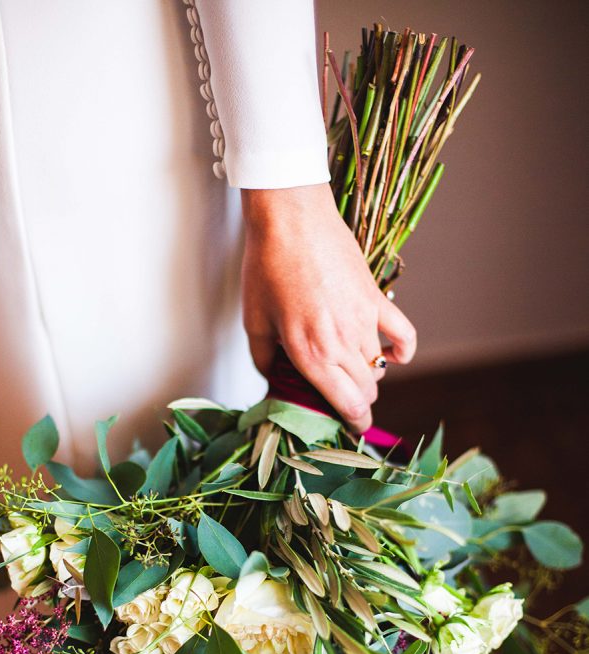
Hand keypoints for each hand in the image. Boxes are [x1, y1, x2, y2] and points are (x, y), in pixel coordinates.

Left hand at [240, 183, 416, 431]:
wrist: (291, 220)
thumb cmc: (267, 267)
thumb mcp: (254, 321)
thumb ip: (265, 359)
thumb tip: (273, 379)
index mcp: (311, 355)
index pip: (347, 405)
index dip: (354, 423)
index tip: (352, 428)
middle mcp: (342, 344)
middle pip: (366, 391)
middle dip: (357, 403)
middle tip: (343, 401)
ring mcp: (364, 322)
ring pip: (380, 368)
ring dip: (370, 378)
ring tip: (352, 373)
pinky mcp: (377, 298)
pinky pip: (404, 334)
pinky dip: (403, 350)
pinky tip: (395, 356)